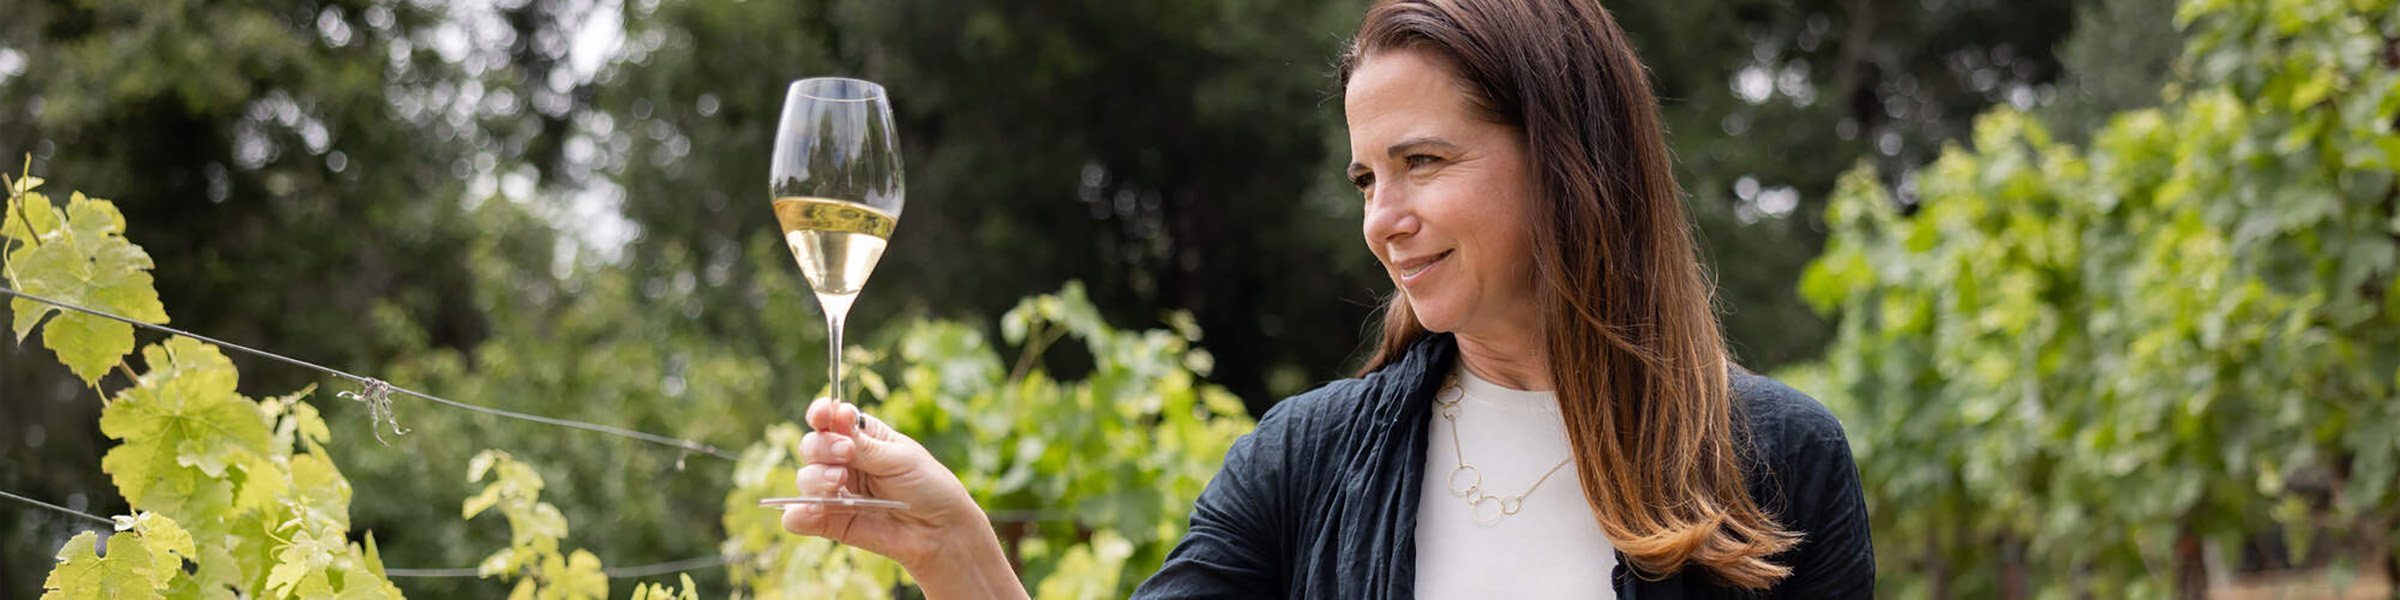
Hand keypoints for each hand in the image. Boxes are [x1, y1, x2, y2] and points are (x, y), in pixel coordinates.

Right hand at [780, 397, 994, 575]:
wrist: (941, 530)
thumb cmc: (928, 486)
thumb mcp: (900, 458)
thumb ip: (864, 444)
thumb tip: (835, 416)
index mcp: (861, 437)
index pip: (829, 419)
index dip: (821, 413)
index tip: (825, 415)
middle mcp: (843, 462)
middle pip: (811, 446)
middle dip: (823, 446)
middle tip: (846, 453)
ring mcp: (835, 492)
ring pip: (805, 479)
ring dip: (816, 477)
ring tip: (839, 481)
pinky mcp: (831, 522)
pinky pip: (800, 518)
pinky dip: (800, 513)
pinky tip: (813, 509)